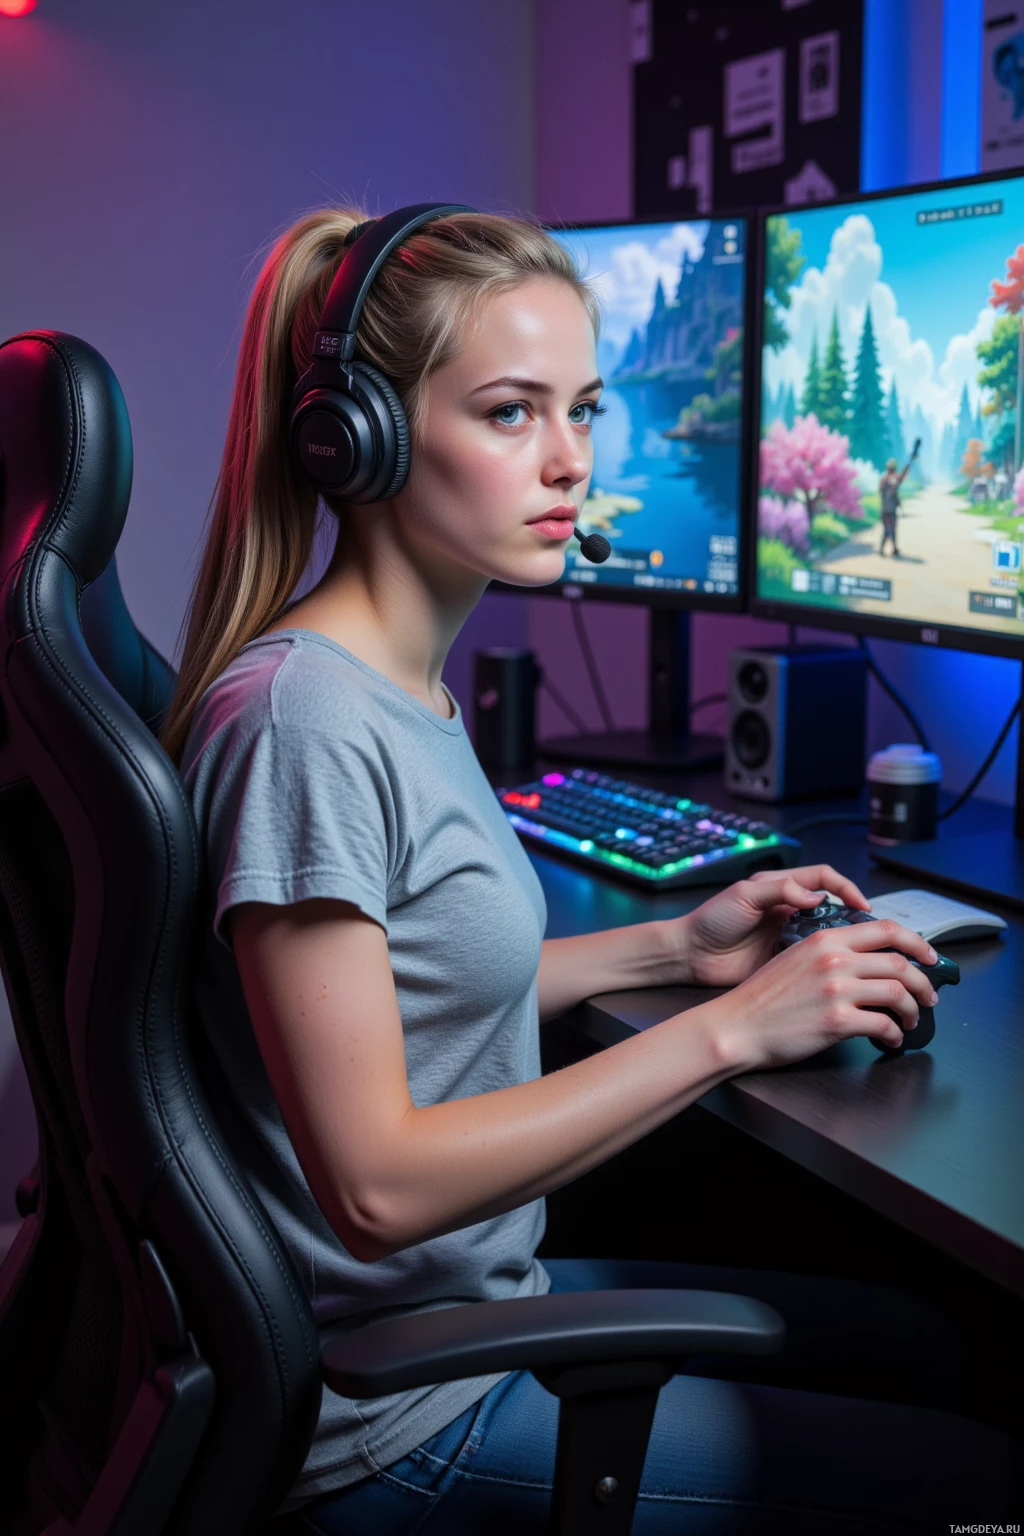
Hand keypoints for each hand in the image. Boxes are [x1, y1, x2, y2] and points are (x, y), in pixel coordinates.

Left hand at [678, 865, 868, 987]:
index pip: (824, 879)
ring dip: (843, 944)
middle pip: (832, 909)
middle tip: (871, 935)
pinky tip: (837, 973)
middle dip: (853, 918)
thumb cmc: (711, 920)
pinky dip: (826, 965)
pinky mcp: (784, 962)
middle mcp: (789, 911)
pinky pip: (812, 960)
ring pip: (826, 936)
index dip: (847, 888)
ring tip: (861, 956)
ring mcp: (788, 937)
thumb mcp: (744, 896)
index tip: (863, 906)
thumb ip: (780, 890)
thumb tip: (816, 896)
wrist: (690, 955)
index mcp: (781, 889)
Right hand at [703, 918, 939, 1071]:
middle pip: (900, 963)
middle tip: (929, 996)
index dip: (918, 943)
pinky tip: (891, 1039)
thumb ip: (830, 952)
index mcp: (826, 939)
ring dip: (914, 1010)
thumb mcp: (795, 957)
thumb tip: (867, 961)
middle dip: (924, 983)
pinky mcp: (837, 1021)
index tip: (930, 957)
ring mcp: (837, 990)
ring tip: (911, 1021)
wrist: (737, 1026)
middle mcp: (835, 959)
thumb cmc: (762, 997)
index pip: (887, 930)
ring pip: (899, 993)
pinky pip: (884, 1025)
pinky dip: (895, 1034)